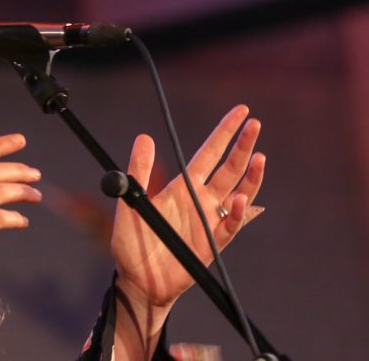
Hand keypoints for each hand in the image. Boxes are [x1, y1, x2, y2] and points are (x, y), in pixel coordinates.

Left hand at [111, 104, 265, 311]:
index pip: (209, 153)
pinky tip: (237, 198)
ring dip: (250, 176)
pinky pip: (229, 225)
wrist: (137, 279)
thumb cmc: (132, 242)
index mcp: (183, 187)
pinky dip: (236, 212)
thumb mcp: (131, 202)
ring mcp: (210, 221)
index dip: (225, 133)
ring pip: (238, 193)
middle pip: (229, 168)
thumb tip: (144, 138)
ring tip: (258, 157)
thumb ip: (139, 171)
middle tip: (255, 123)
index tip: (241, 112)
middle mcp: (201, 200)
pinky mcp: (212, 243)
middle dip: (243, 146)